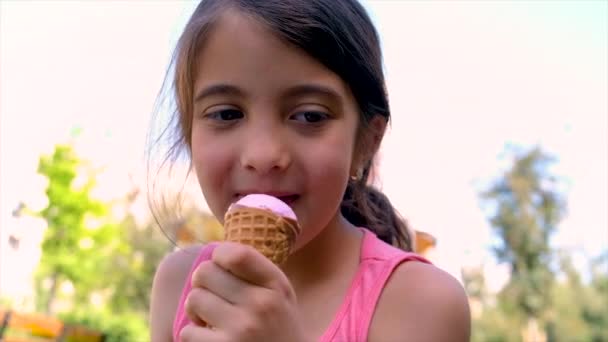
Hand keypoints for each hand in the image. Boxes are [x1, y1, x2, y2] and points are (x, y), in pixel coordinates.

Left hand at [180, 242, 309, 341]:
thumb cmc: (277, 329)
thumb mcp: (280, 296)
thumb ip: (255, 272)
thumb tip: (215, 251)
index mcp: (276, 286)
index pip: (236, 254)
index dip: (219, 257)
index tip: (222, 269)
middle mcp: (261, 304)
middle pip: (205, 272)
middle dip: (203, 285)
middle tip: (214, 299)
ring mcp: (242, 329)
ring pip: (194, 300)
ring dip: (197, 312)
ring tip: (211, 321)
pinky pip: (187, 332)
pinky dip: (195, 337)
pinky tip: (212, 340)